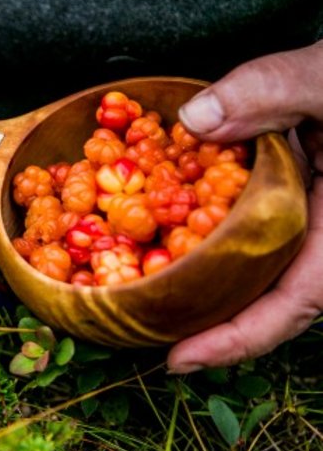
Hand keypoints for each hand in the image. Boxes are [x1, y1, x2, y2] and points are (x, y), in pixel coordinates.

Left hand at [167, 41, 322, 371]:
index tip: (180, 360)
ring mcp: (305, 221)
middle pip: (268, 302)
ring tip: (146, 305)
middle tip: (145, 340)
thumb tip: (195, 119)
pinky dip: (208, 245)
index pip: (297, 301)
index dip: (240, 338)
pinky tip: (167, 244)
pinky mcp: (287, 203)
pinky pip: (248, 236)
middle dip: (211, 329)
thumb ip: (273, 90)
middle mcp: (322, 234)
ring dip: (206, 292)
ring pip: (257, 274)